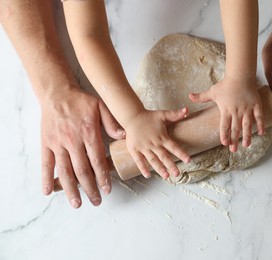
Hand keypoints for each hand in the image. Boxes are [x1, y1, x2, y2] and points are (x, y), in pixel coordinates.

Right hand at [40, 87, 124, 207]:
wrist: (57, 93)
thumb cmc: (81, 101)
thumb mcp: (101, 106)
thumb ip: (112, 123)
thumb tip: (124, 136)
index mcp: (89, 133)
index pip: (97, 160)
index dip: (102, 177)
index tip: (107, 189)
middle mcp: (73, 141)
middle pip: (82, 170)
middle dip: (90, 188)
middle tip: (97, 201)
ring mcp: (58, 144)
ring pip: (65, 171)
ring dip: (71, 189)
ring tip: (77, 203)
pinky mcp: (46, 144)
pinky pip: (46, 164)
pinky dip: (46, 178)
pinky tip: (48, 192)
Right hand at [124, 108, 190, 178]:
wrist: (132, 117)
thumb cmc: (149, 117)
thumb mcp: (163, 114)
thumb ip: (175, 114)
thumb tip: (187, 109)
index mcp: (162, 137)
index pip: (174, 147)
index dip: (181, 154)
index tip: (188, 161)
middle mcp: (154, 144)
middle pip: (164, 156)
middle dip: (171, 166)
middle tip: (178, 174)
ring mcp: (144, 148)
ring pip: (153, 160)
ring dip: (159, 169)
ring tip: (166, 176)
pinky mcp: (135, 150)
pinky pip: (139, 161)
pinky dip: (143, 168)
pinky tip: (148, 175)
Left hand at [189, 76, 264, 151]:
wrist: (240, 75)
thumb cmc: (226, 84)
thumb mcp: (212, 92)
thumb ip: (201, 97)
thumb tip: (189, 96)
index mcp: (226, 110)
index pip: (224, 126)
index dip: (224, 135)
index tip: (224, 143)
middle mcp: (237, 111)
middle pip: (235, 128)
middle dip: (234, 140)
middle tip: (234, 150)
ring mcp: (247, 109)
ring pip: (247, 125)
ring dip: (247, 135)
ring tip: (247, 145)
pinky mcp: (256, 105)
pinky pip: (259, 116)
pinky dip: (261, 124)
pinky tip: (262, 133)